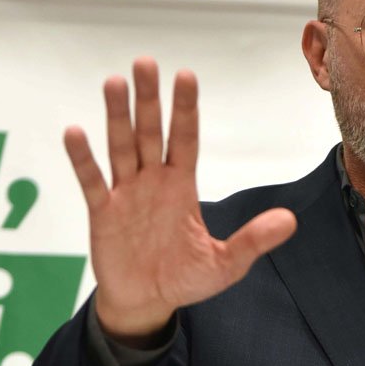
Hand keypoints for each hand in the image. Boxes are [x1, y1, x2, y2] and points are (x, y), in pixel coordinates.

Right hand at [64, 57, 296, 344]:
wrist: (147, 304)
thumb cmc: (184, 278)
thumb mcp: (226, 263)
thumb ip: (253, 240)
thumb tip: (289, 221)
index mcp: (182, 187)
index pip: (185, 139)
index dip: (185, 109)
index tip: (185, 75)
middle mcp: (153, 182)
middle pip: (150, 133)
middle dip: (149, 99)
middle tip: (145, 62)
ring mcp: (125, 194)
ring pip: (120, 147)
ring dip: (117, 117)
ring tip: (114, 83)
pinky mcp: (102, 214)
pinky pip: (91, 182)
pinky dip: (83, 159)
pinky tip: (75, 132)